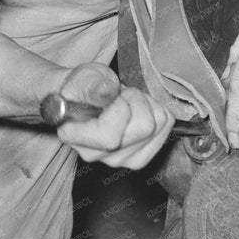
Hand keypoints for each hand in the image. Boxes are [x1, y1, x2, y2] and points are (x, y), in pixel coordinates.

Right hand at [50, 63, 172, 170]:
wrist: (85, 97)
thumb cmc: (81, 88)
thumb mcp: (81, 78)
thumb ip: (90, 84)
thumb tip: (106, 92)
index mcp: (74, 136)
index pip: (110, 136)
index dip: (120, 108)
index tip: (112, 95)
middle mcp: (95, 155)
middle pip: (143, 128)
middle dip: (137, 100)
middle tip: (121, 95)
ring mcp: (117, 160)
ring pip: (156, 127)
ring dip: (146, 105)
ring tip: (127, 102)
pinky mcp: (137, 159)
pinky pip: (165, 130)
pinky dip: (156, 113)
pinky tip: (137, 111)